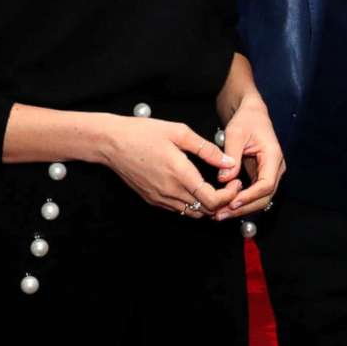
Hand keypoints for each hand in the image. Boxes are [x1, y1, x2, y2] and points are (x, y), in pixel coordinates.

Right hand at [98, 115, 237, 218]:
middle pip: (205, 210)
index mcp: (180, 175)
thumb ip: (206, 149)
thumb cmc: (143, 133)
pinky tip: (195, 190)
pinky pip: (178, 209)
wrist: (111, 143)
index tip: (235, 183)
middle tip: (230, 186)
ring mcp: (160, 199)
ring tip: (216, 189)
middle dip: (223, 201)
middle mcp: (170, 192)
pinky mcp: (152, 200)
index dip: (229, 196)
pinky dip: (192, 205)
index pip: (212, 200)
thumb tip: (228, 162)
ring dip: (207, 206)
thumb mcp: (179, 132)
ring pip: (192, 213)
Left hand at [216, 94, 284, 217]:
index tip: (232, 202)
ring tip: (220, 214)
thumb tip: (224, 179)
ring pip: (260, 199)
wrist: (252, 114)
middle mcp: (276, 168)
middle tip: (221, 214)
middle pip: (265, 197)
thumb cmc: (246, 120)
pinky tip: (226, 207)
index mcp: (273, 156)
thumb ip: (230, 156)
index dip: (250, 196)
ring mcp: (270, 174)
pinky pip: (255, 194)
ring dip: (242, 209)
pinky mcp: (261, 176)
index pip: (266, 184)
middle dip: (244, 208)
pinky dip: (242, 202)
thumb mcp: (235, 134)